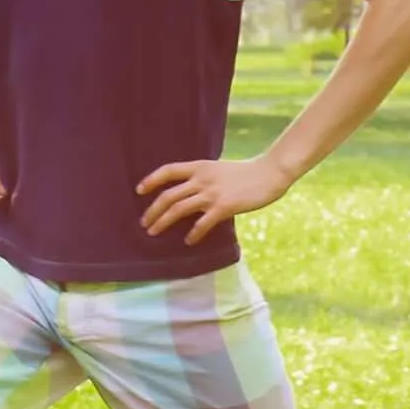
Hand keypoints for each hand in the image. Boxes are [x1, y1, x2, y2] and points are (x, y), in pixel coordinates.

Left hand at [136, 153, 291, 244]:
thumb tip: (188, 192)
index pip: (168, 170)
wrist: (270, 172)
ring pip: (178, 209)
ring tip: (153, 232)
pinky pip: (201, 223)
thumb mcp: (218, 169)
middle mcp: (201, 179)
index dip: (151, 180)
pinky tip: (188, 241)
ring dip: (162, 222)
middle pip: (168, 196)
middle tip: (144, 223)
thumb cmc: (246, 173)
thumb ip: (203, 178)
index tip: (139, 190)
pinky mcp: (224, 207)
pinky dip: (193, 233)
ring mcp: (212, 193)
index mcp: (200, 167)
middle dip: (152, 211)